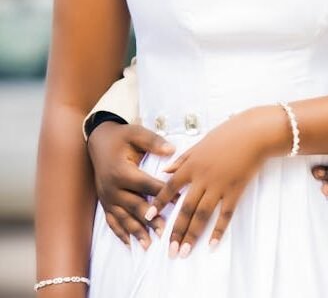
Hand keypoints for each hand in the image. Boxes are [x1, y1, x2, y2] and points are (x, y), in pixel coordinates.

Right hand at [87, 122, 173, 247]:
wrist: (98, 140)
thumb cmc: (121, 136)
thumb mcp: (137, 133)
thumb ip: (154, 142)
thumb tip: (172, 150)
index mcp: (122, 171)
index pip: (145, 185)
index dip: (162, 193)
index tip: (178, 201)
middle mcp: (112, 187)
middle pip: (134, 205)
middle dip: (150, 220)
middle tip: (165, 231)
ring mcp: (107, 197)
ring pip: (123, 217)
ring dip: (136, 232)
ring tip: (149, 245)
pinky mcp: (105, 202)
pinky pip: (112, 221)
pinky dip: (120, 233)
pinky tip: (129, 244)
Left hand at [149, 106, 286, 257]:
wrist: (255, 132)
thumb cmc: (229, 132)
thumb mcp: (202, 142)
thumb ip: (183, 158)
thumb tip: (165, 170)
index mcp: (193, 164)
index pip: (170, 187)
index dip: (159, 202)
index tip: (148, 217)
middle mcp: (203, 178)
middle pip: (185, 208)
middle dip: (176, 230)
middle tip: (169, 250)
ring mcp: (219, 186)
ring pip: (202, 215)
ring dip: (192, 235)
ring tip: (184, 252)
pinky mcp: (235, 190)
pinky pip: (225, 214)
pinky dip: (219, 230)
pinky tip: (212, 244)